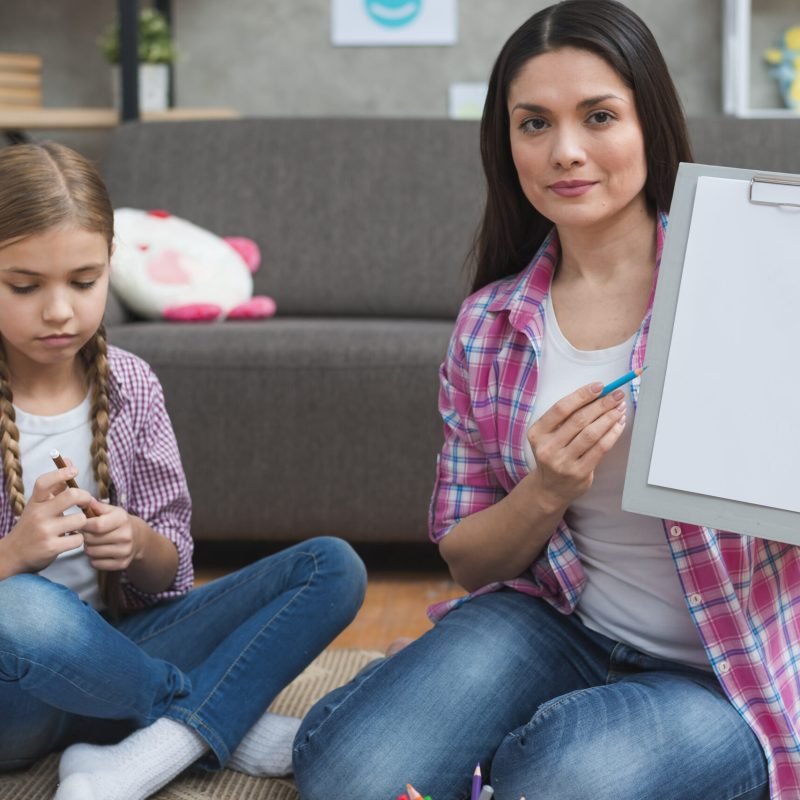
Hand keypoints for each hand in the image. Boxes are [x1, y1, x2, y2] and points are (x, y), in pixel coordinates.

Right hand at [0, 466, 90, 574]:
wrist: (13, 555)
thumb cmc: (32, 526)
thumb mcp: (39, 505)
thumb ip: (56, 485)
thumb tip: (70, 462)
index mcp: (35, 502)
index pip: (44, 482)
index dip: (61, 473)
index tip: (74, 470)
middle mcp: (38, 514)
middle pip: (71, 496)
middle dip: (85, 497)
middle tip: (86, 502)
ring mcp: (44, 531)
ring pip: (80, 519)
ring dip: (82, 523)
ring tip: (75, 526)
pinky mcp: (51, 547)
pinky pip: (79, 539)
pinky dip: (79, 539)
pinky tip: (70, 539)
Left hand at [80, 499, 143, 571]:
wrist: (138, 537)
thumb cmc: (119, 522)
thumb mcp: (112, 510)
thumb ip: (96, 506)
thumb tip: (81, 499)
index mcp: (122, 519)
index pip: (96, 525)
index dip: (83, 525)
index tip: (79, 523)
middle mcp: (126, 536)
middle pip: (91, 539)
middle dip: (84, 536)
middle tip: (87, 533)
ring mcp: (125, 551)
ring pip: (91, 552)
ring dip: (88, 547)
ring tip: (93, 542)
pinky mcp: (122, 564)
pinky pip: (96, 564)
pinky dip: (94, 559)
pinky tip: (99, 551)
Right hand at [527, 381, 626, 509]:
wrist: (550, 489)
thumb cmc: (554, 455)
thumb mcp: (549, 436)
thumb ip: (565, 419)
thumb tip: (596, 395)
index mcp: (537, 433)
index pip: (561, 409)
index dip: (582, 395)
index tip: (599, 386)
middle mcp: (547, 448)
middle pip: (579, 420)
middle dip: (601, 404)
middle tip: (616, 395)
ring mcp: (563, 462)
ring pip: (591, 433)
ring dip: (609, 418)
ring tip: (619, 408)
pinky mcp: (579, 473)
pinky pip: (600, 448)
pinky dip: (612, 434)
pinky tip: (618, 425)